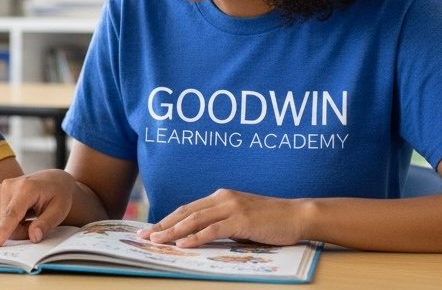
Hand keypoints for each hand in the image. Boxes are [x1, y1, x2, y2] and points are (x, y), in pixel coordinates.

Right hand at [0, 169, 75, 246]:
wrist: (52, 179)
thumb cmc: (58, 194)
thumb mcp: (59, 210)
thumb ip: (46, 224)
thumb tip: (34, 237)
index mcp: (26, 187)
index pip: (12, 213)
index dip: (4, 230)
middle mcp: (8, 186)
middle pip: (4, 222)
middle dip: (19, 232)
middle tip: (36, 226)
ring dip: (13, 228)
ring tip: (29, 219)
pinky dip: (8, 223)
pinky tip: (21, 216)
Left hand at [139, 189, 303, 247]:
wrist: (297, 215)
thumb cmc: (271, 221)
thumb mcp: (242, 219)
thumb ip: (222, 224)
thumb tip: (200, 237)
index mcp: (221, 197)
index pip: (187, 209)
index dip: (167, 220)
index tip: (151, 230)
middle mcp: (223, 198)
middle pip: (185, 212)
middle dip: (163, 225)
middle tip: (144, 237)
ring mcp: (231, 207)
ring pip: (195, 220)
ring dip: (173, 232)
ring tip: (156, 241)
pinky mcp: (241, 219)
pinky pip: (212, 229)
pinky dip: (195, 237)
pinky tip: (182, 244)